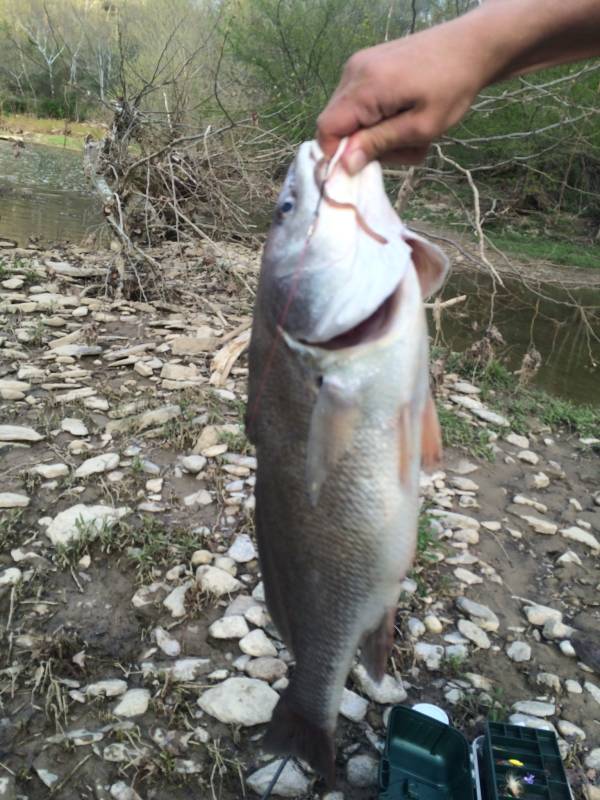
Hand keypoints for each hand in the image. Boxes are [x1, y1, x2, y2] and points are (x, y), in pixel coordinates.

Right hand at [317, 20, 488, 171]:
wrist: (472, 45)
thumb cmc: (453, 87)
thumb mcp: (421, 127)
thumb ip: (380, 144)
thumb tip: (344, 165)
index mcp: (366, 86)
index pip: (327, 129)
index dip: (340, 154)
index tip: (370, 164)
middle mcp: (353, 71)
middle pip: (338, 125)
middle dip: (364, 145)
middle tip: (404, 146)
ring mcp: (359, 65)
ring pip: (350, 117)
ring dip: (376, 133)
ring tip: (410, 130)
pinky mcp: (367, 65)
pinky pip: (360, 103)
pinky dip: (379, 117)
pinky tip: (404, 115)